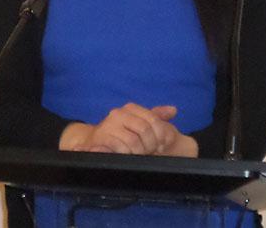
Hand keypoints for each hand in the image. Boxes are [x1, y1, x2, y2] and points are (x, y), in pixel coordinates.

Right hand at [59, 103, 197, 156]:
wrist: (91, 140)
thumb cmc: (119, 133)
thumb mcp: (138, 123)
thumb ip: (156, 117)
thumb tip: (173, 110)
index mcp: (130, 108)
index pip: (153, 120)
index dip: (161, 135)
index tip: (162, 146)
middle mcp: (119, 113)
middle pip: (145, 130)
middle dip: (150, 145)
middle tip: (149, 153)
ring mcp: (108, 125)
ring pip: (133, 141)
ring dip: (138, 152)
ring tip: (137, 155)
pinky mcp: (100, 139)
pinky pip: (119, 148)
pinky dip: (126, 154)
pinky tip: (126, 156)